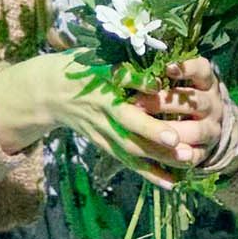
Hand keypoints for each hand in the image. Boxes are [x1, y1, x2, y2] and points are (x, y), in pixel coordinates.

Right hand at [0, 52, 207, 180]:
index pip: (120, 82)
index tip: (159, 88)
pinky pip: (128, 162)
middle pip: (127, 124)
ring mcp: (102, 131)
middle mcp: (102, 109)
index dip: (139, 84)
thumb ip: (129, 61)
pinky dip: (149, 173)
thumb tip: (160, 65)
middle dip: (152, 134)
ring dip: (158, 158)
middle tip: (179, 140)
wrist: (52, 93)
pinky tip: (171, 182)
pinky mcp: (105, 145)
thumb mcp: (101, 55)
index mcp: (101, 81)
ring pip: (130, 148)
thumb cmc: (84, 67)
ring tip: (186, 161)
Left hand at [130, 56, 229, 168]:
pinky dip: (178, 156)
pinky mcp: (206, 151)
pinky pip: (194, 156)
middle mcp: (213, 104)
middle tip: (137, 103)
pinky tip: (161, 152)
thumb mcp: (180, 80)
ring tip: (145, 130)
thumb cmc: (183, 95)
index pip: (202, 70)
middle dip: (164, 103)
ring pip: (195, 131)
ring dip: (169, 130)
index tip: (167, 68)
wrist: (207, 124)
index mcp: (207, 82)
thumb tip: (126, 69)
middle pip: (194, 102)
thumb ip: (160, 75)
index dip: (187, 69)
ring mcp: (212, 128)